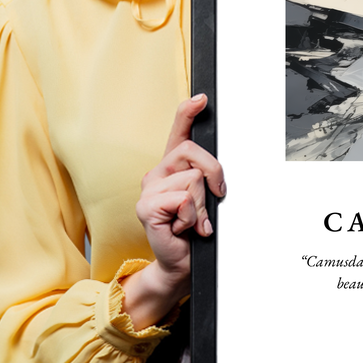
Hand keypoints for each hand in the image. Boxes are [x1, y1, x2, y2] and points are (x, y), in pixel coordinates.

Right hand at [121, 94, 225, 328]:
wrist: (181, 263)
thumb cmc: (194, 231)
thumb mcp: (206, 199)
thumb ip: (207, 179)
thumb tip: (217, 172)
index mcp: (172, 168)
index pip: (178, 132)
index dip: (188, 112)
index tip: (202, 98)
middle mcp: (157, 173)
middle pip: (193, 152)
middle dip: (214, 174)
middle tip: (214, 197)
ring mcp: (149, 189)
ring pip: (193, 179)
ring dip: (202, 205)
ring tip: (193, 220)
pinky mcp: (146, 207)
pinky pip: (183, 199)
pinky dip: (192, 217)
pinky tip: (183, 228)